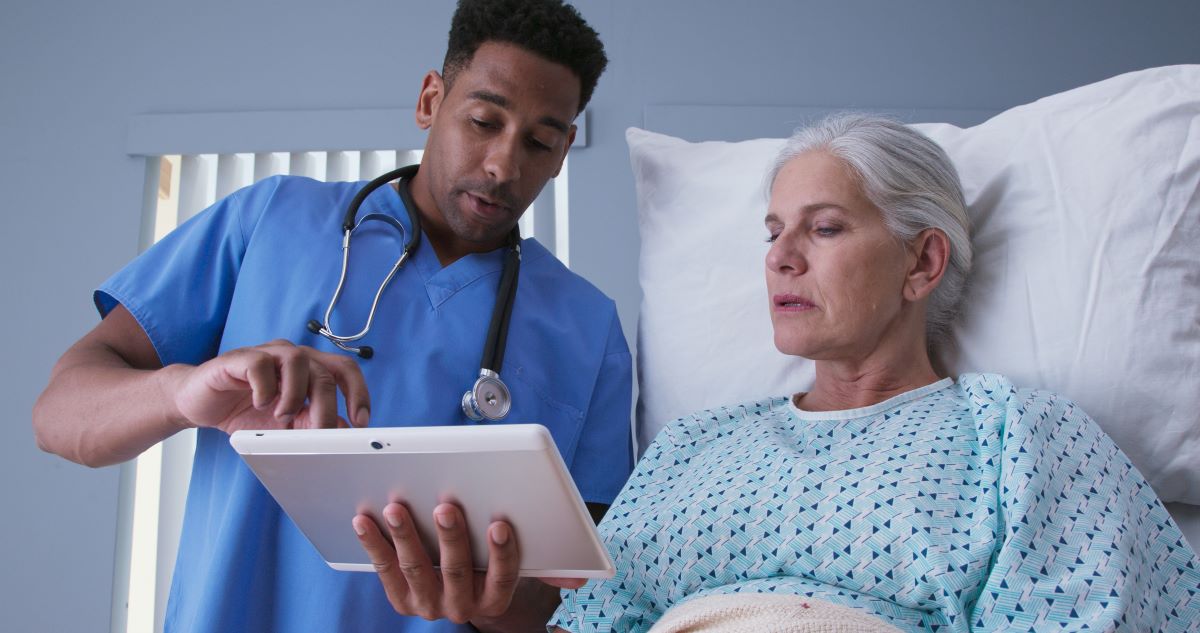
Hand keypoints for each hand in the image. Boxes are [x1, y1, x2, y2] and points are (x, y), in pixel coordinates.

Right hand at [170, 339, 369, 432]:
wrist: (198, 403)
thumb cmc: (245, 410)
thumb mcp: (286, 424)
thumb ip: (313, 424)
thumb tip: (344, 434)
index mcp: (308, 368)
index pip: (345, 371)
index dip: (358, 394)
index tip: (360, 422)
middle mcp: (291, 356)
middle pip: (323, 373)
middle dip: (326, 407)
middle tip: (318, 433)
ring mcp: (266, 354)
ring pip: (298, 362)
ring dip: (295, 396)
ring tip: (283, 417)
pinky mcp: (239, 358)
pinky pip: (261, 365)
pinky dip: (265, 388)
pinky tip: (260, 403)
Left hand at [353, 502, 584, 623]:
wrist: (457, 594)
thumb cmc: (489, 564)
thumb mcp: (519, 568)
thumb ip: (548, 566)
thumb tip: (584, 576)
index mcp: (495, 598)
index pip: (504, 577)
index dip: (503, 553)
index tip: (501, 523)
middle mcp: (462, 606)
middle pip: (458, 571)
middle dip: (451, 538)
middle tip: (445, 505)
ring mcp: (428, 604)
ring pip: (417, 570)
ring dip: (405, 538)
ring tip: (397, 507)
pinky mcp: (400, 599)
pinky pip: (384, 570)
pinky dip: (374, 544)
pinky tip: (365, 520)